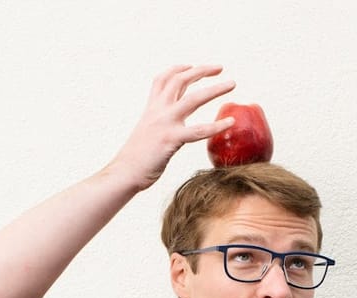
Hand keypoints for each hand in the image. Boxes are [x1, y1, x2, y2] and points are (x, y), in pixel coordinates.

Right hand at [108, 64, 235, 190]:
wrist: (123, 173)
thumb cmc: (136, 158)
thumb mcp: (146, 132)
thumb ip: (158, 122)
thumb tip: (170, 122)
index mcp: (150, 109)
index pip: (163, 79)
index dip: (178, 69)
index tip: (191, 65)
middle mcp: (157, 111)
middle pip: (180, 80)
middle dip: (201, 70)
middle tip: (221, 67)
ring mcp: (164, 124)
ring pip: (193, 99)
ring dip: (214, 89)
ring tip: (232, 84)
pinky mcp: (170, 140)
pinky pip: (198, 131)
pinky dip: (216, 126)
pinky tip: (230, 122)